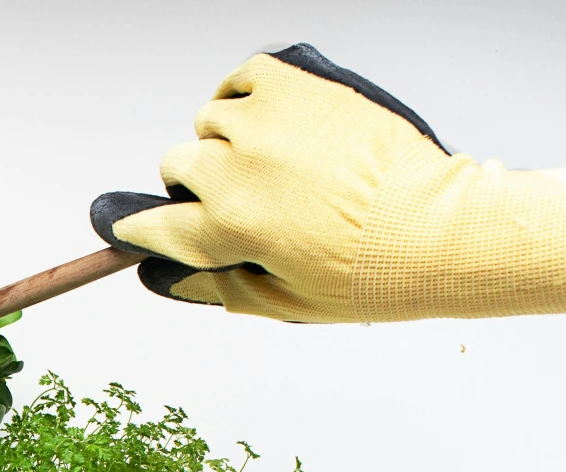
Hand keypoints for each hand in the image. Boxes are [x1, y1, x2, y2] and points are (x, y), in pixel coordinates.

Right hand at [92, 44, 565, 322]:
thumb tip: (161, 274)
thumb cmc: (366, 271)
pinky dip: (247, 94)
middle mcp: (235, 169)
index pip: (152, 225)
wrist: (433, 226)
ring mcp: (266, 121)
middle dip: (198, 186)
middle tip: (239, 198)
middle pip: (178, 166)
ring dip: (228, 140)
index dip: (139, 230)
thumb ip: (211, 285)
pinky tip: (270, 117)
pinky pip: (245, 77)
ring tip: (268, 159)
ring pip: (211, 121)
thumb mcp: (279, 300)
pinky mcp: (298, 86)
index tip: (131, 228)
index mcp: (224, 227)